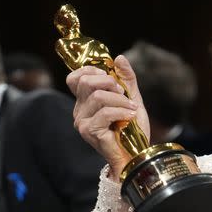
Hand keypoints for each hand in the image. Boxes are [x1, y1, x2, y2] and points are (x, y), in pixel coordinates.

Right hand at [66, 55, 150, 177]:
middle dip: (109, 83)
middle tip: (123, 93)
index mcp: (85, 101)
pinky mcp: (89, 131)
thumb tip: (118, 58)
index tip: (110, 77)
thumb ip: (126, 78)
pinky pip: (105, 112)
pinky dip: (122, 112)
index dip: (91, 71)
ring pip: (98, 96)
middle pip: (85, 82)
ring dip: (120, 100)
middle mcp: (79, 110)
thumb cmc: (132, 128)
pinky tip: (130, 117)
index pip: (75, 77)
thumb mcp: (131, 97)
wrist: (136, 152)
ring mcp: (82, 121)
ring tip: (131, 108)